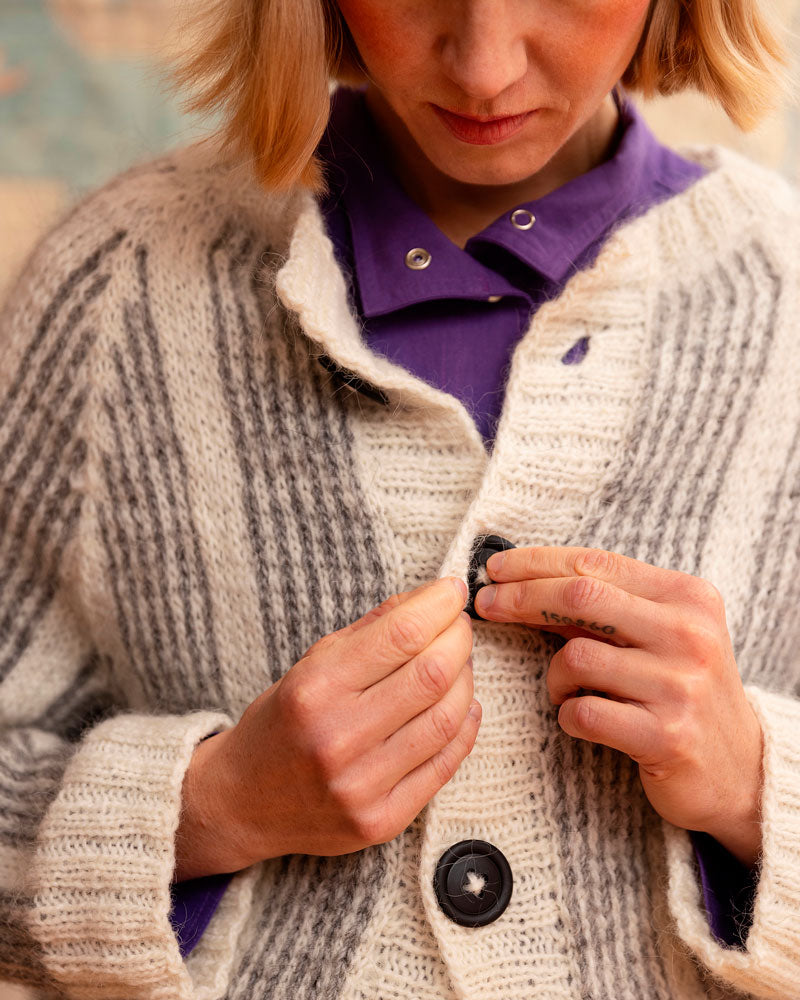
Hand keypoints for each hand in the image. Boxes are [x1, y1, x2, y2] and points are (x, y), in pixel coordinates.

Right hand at [174, 577, 478, 879]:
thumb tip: (430, 598)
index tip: (452, 590)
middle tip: (458, 625)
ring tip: (458, 663)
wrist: (241, 803)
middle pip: (432, 674)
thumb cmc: (280, 723)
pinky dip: (465, 727)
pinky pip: (445, 764)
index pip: (400, 635)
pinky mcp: (382, 820)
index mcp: (314, 688)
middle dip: (458, 638)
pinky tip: (463, 705)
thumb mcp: (311, 663)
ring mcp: (362, 785)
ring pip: (446, 718)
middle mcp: (337, 738)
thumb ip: (371, 629)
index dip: (439, 606)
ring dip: (465, 680)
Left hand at [473, 546, 763, 866]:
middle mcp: (688, 633)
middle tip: (486, 605)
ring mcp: (679, 684)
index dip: (535, 562)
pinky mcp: (666, 735)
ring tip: (564, 689)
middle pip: (579, 597)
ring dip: (553, 676)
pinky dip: (567, 714)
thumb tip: (521, 580)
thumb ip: (602, 608)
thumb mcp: (656, 634)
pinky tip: (579, 717)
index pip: (595, 563)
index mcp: (686, 596)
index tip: (495, 569)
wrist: (738, 768)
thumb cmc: (681, 690)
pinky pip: (583, 712)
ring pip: (576, 657)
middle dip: (520, 598)